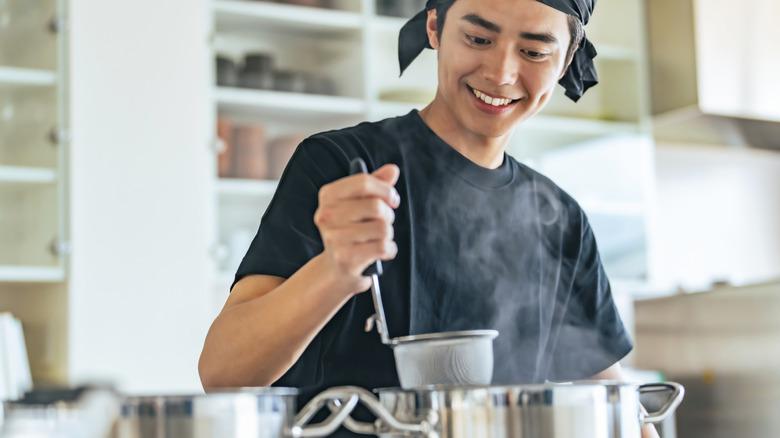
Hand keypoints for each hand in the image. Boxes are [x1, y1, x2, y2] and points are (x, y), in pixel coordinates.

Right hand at [314, 163, 400, 294]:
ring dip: (388, 234)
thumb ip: (377, 184)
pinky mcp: (345, 259)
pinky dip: (389, 250)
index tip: (392, 199)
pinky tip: (380, 253)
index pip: (363, 182)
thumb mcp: (362, 203)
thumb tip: (393, 169)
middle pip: (376, 206)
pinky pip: (383, 247)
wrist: (338, 268)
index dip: (385, 190)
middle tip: (383, 222)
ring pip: (383, 227)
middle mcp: (326, 215)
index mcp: (328, 195)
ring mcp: (333, 238)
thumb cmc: (353, 230)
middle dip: (388, 215)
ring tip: (378, 239)